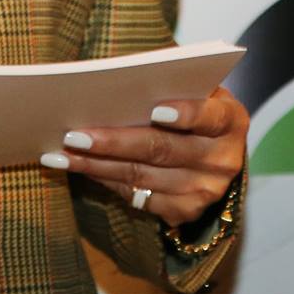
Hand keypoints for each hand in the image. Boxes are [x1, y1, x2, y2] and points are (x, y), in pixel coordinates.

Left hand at [44, 88, 247, 227]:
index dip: (185, 113)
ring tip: (62, 153)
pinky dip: (105, 180)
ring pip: (142, 176)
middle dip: (114, 142)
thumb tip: (116, 81)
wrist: (215, 156)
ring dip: (96, 165)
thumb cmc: (197, 111)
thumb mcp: (198, 91)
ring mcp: (204, 191)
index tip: (155, 109)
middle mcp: (223, 159)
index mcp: (231, 121)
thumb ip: (172, 84)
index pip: (209, 116)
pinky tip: (80, 169)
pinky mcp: (185, 211)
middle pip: (163, 149)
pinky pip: (137, 196)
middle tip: (74, 135)